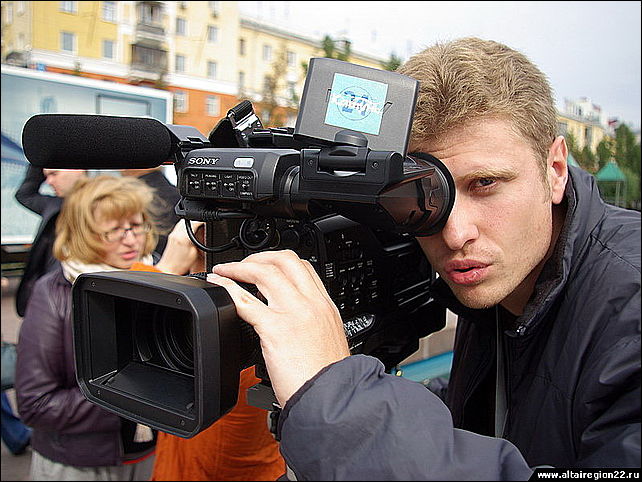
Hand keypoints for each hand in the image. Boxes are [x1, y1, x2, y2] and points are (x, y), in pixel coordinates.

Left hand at [154, 220, 203, 274]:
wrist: (168, 268)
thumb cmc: (180, 264)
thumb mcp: (195, 253)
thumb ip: (199, 240)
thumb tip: (203, 231)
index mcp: (184, 236)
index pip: (196, 220)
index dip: (204, 220)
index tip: (208, 221)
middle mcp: (177, 232)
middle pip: (190, 218)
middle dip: (198, 221)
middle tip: (203, 227)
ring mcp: (173, 232)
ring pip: (185, 220)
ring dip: (192, 223)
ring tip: (196, 230)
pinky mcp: (172, 234)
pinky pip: (181, 224)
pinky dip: (187, 226)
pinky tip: (190, 233)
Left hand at [208, 250, 350, 406]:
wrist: (332, 399)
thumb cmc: (327, 379)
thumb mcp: (327, 341)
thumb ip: (310, 326)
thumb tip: (292, 324)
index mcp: (325, 306)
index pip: (304, 267)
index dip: (279, 260)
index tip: (264, 265)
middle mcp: (312, 304)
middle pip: (284, 261)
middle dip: (259, 257)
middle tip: (243, 265)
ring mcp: (294, 314)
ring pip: (265, 272)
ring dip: (240, 267)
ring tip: (226, 271)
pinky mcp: (276, 329)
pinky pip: (246, 300)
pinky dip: (228, 288)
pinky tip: (219, 286)